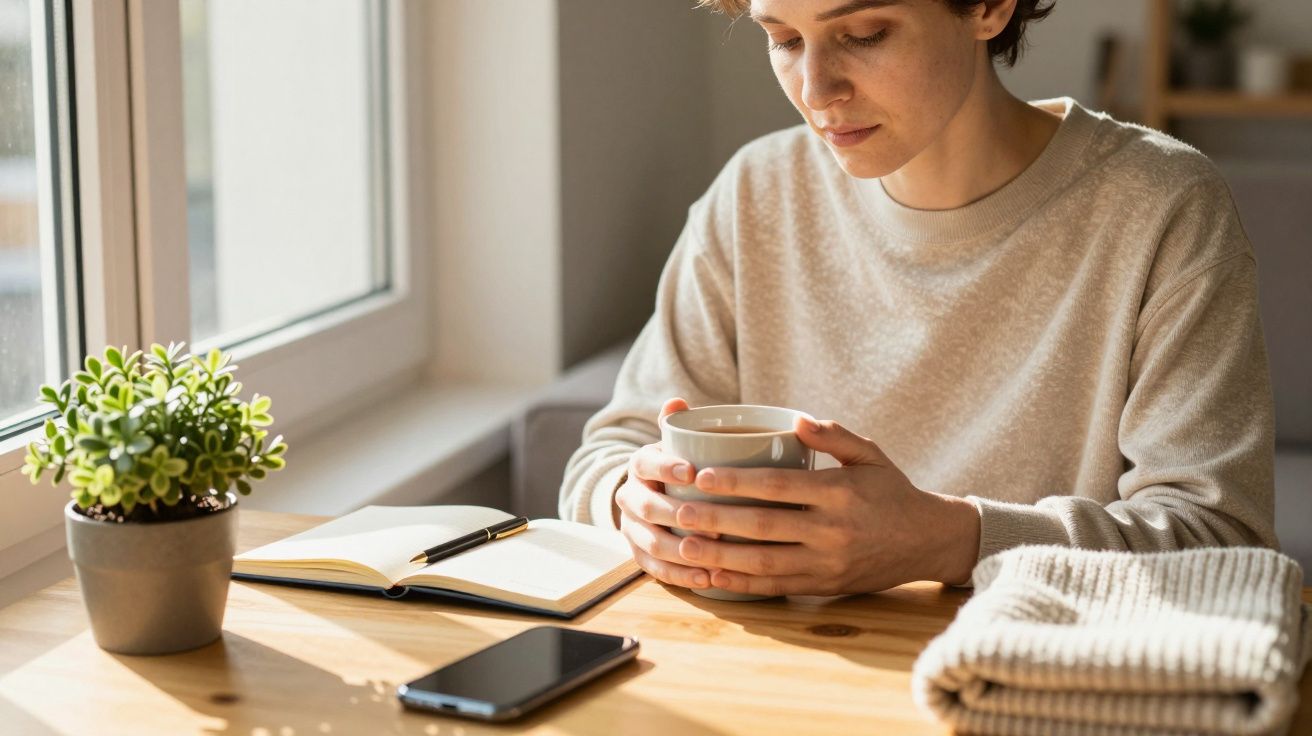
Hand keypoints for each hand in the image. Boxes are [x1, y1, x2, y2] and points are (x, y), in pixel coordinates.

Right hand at [614, 398, 714, 590]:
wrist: (652, 494)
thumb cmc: (678, 466)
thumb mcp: (677, 443)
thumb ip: (679, 424)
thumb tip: (677, 401)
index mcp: (640, 465)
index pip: (646, 464)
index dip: (667, 468)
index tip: (693, 472)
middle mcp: (629, 496)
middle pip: (649, 508)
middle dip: (680, 517)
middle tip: (714, 524)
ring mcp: (631, 527)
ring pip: (650, 543)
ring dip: (682, 553)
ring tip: (712, 559)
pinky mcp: (638, 554)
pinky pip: (654, 569)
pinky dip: (680, 576)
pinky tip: (706, 580)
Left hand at [670, 417, 980, 596]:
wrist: (929, 541)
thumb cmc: (892, 491)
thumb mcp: (871, 455)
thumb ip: (834, 435)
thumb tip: (796, 420)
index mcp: (840, 492)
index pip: (779, 486)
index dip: (738, 482)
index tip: (702, 476)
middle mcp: (833, 530)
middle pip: (764, 526)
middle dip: (717, 520)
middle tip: (678, 511)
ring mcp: (828, 562)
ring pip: (765, 561)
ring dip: (721, 556)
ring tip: (684, 546)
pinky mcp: (824, 585)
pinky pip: (777, 587)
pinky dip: (742, 584)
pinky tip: (712, 577)